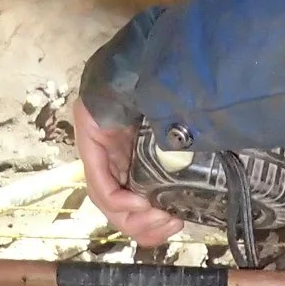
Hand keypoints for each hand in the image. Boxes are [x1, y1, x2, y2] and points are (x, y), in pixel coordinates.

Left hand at [72, 95, 183, 245]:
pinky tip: (138, 203)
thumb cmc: (176, 92)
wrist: (156, 60)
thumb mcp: (180, 141)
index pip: (132, 200)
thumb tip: (195, 200)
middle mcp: (112, 154)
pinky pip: (98, 180)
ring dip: (133, 217)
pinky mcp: (89, 137)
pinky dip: (117, 198)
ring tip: (160, 218)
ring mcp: (98, 147)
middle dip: (144, 224)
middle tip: (170, 226)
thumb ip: (180, 165)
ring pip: (107, 199)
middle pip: (118, 205)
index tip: (175, 225)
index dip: (150, 222)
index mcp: (132, 155)